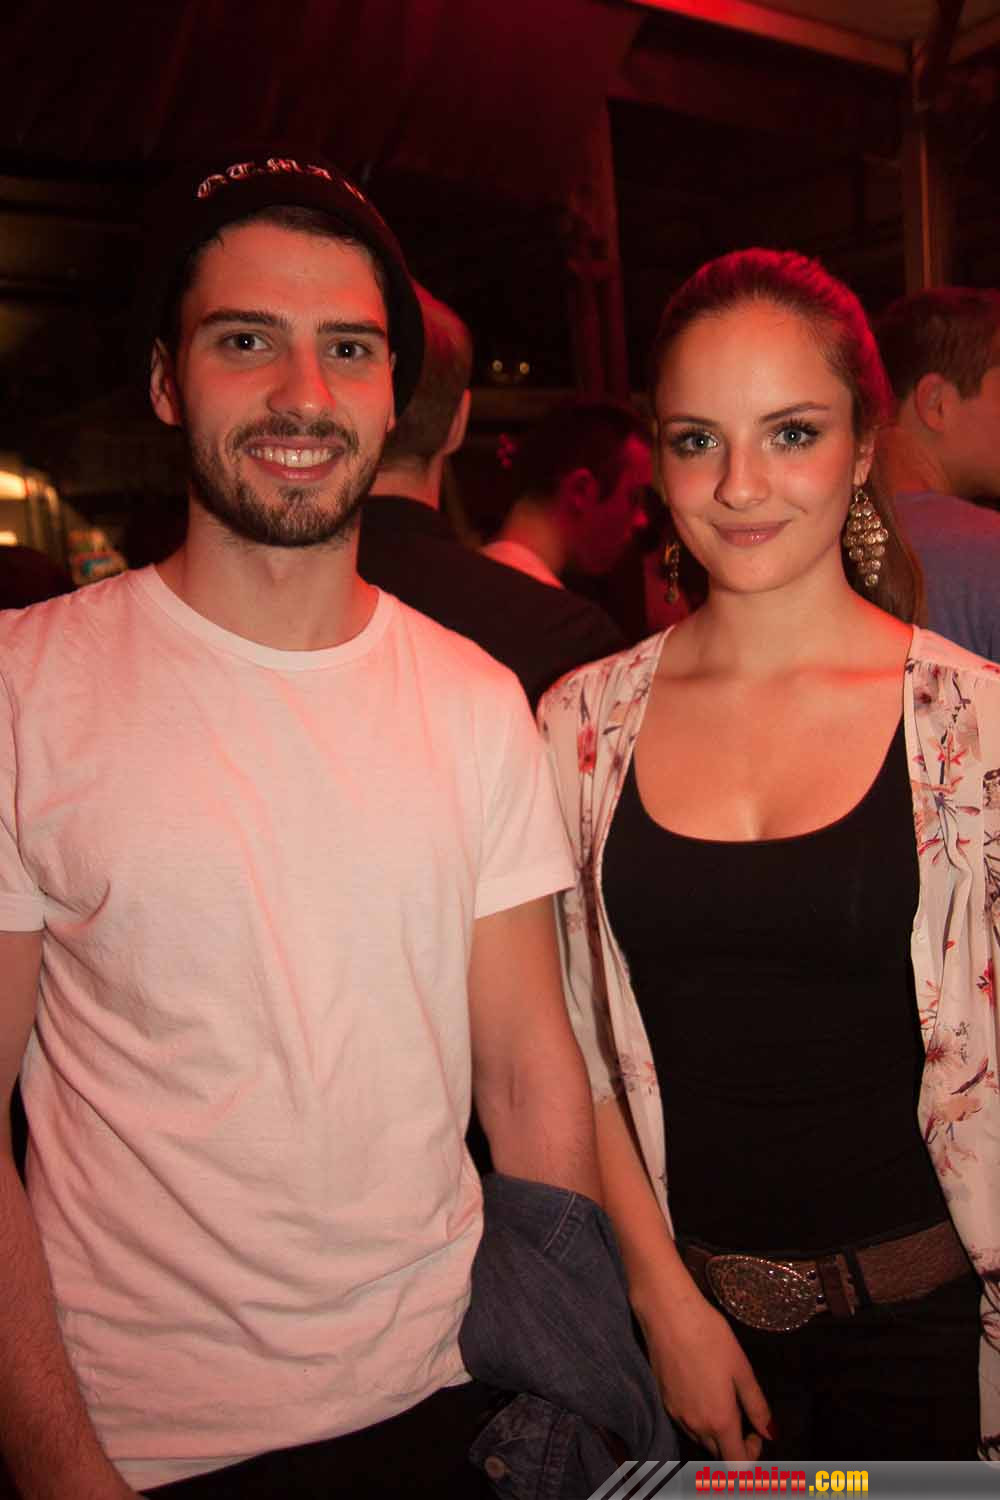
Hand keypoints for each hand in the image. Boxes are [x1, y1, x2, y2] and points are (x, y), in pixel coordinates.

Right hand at [639, 1285, 771, 1458]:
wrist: (667, 1314)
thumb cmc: (710, 1336)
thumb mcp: (742, 1368)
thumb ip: (757, 1406)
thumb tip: (771, 1433)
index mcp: (720, 1421)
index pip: (737, 1465)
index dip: (752, 1455)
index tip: (756, 1431)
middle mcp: (696, 1426)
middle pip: (718, 1454)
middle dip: (734, 1443)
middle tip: (743, 1414)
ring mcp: (676, 1414)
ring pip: (700, 1440)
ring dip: (716, 1433)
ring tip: (723, 1400)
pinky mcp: (663, 1401)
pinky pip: (686, 1424)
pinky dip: (699, 1421)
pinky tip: (702, 1392)